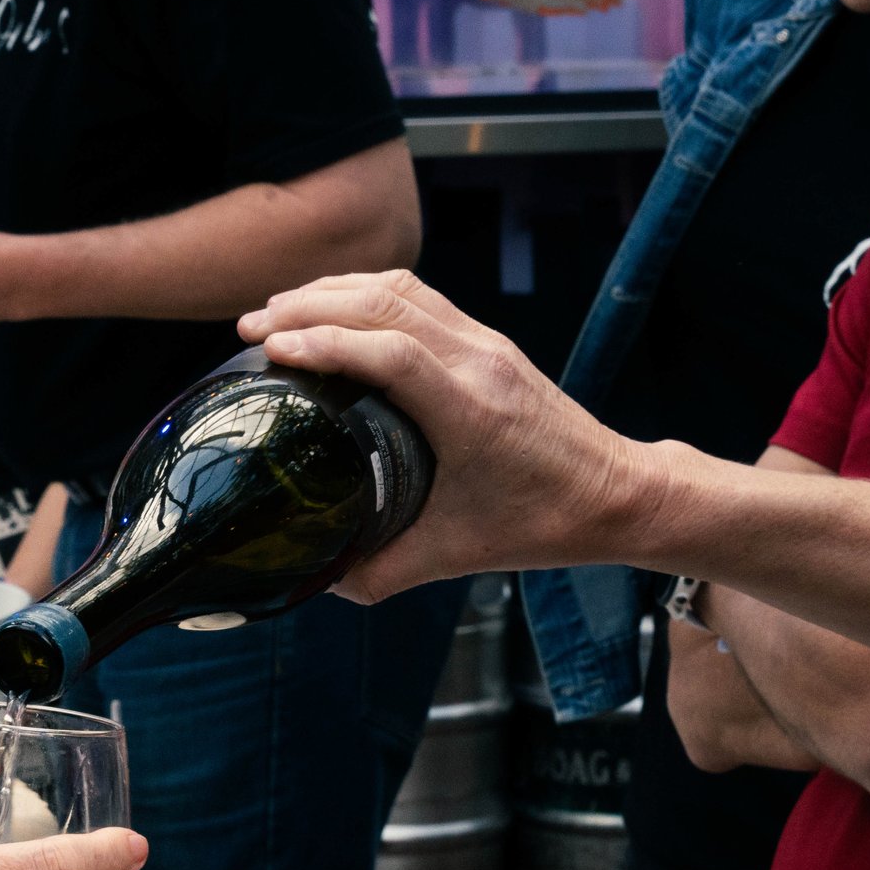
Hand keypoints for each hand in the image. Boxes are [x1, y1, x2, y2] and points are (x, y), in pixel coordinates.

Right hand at [237, 270, 654, 601]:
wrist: (618, 493)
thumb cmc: (544, 524)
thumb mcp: (454, 557)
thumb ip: (381, 571)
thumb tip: (320, 581)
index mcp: (471, 410)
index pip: (390, 351)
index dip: (326, 342)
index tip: (272, 349)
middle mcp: (479, 362)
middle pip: (385, 302)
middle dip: (310, 304)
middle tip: (251, 326)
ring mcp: (486, 344)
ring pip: (401, 288)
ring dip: (334, 289)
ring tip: (278, 309)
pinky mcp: (488, 342)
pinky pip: (419, 297)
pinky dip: (366, 293)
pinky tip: (332, 309)